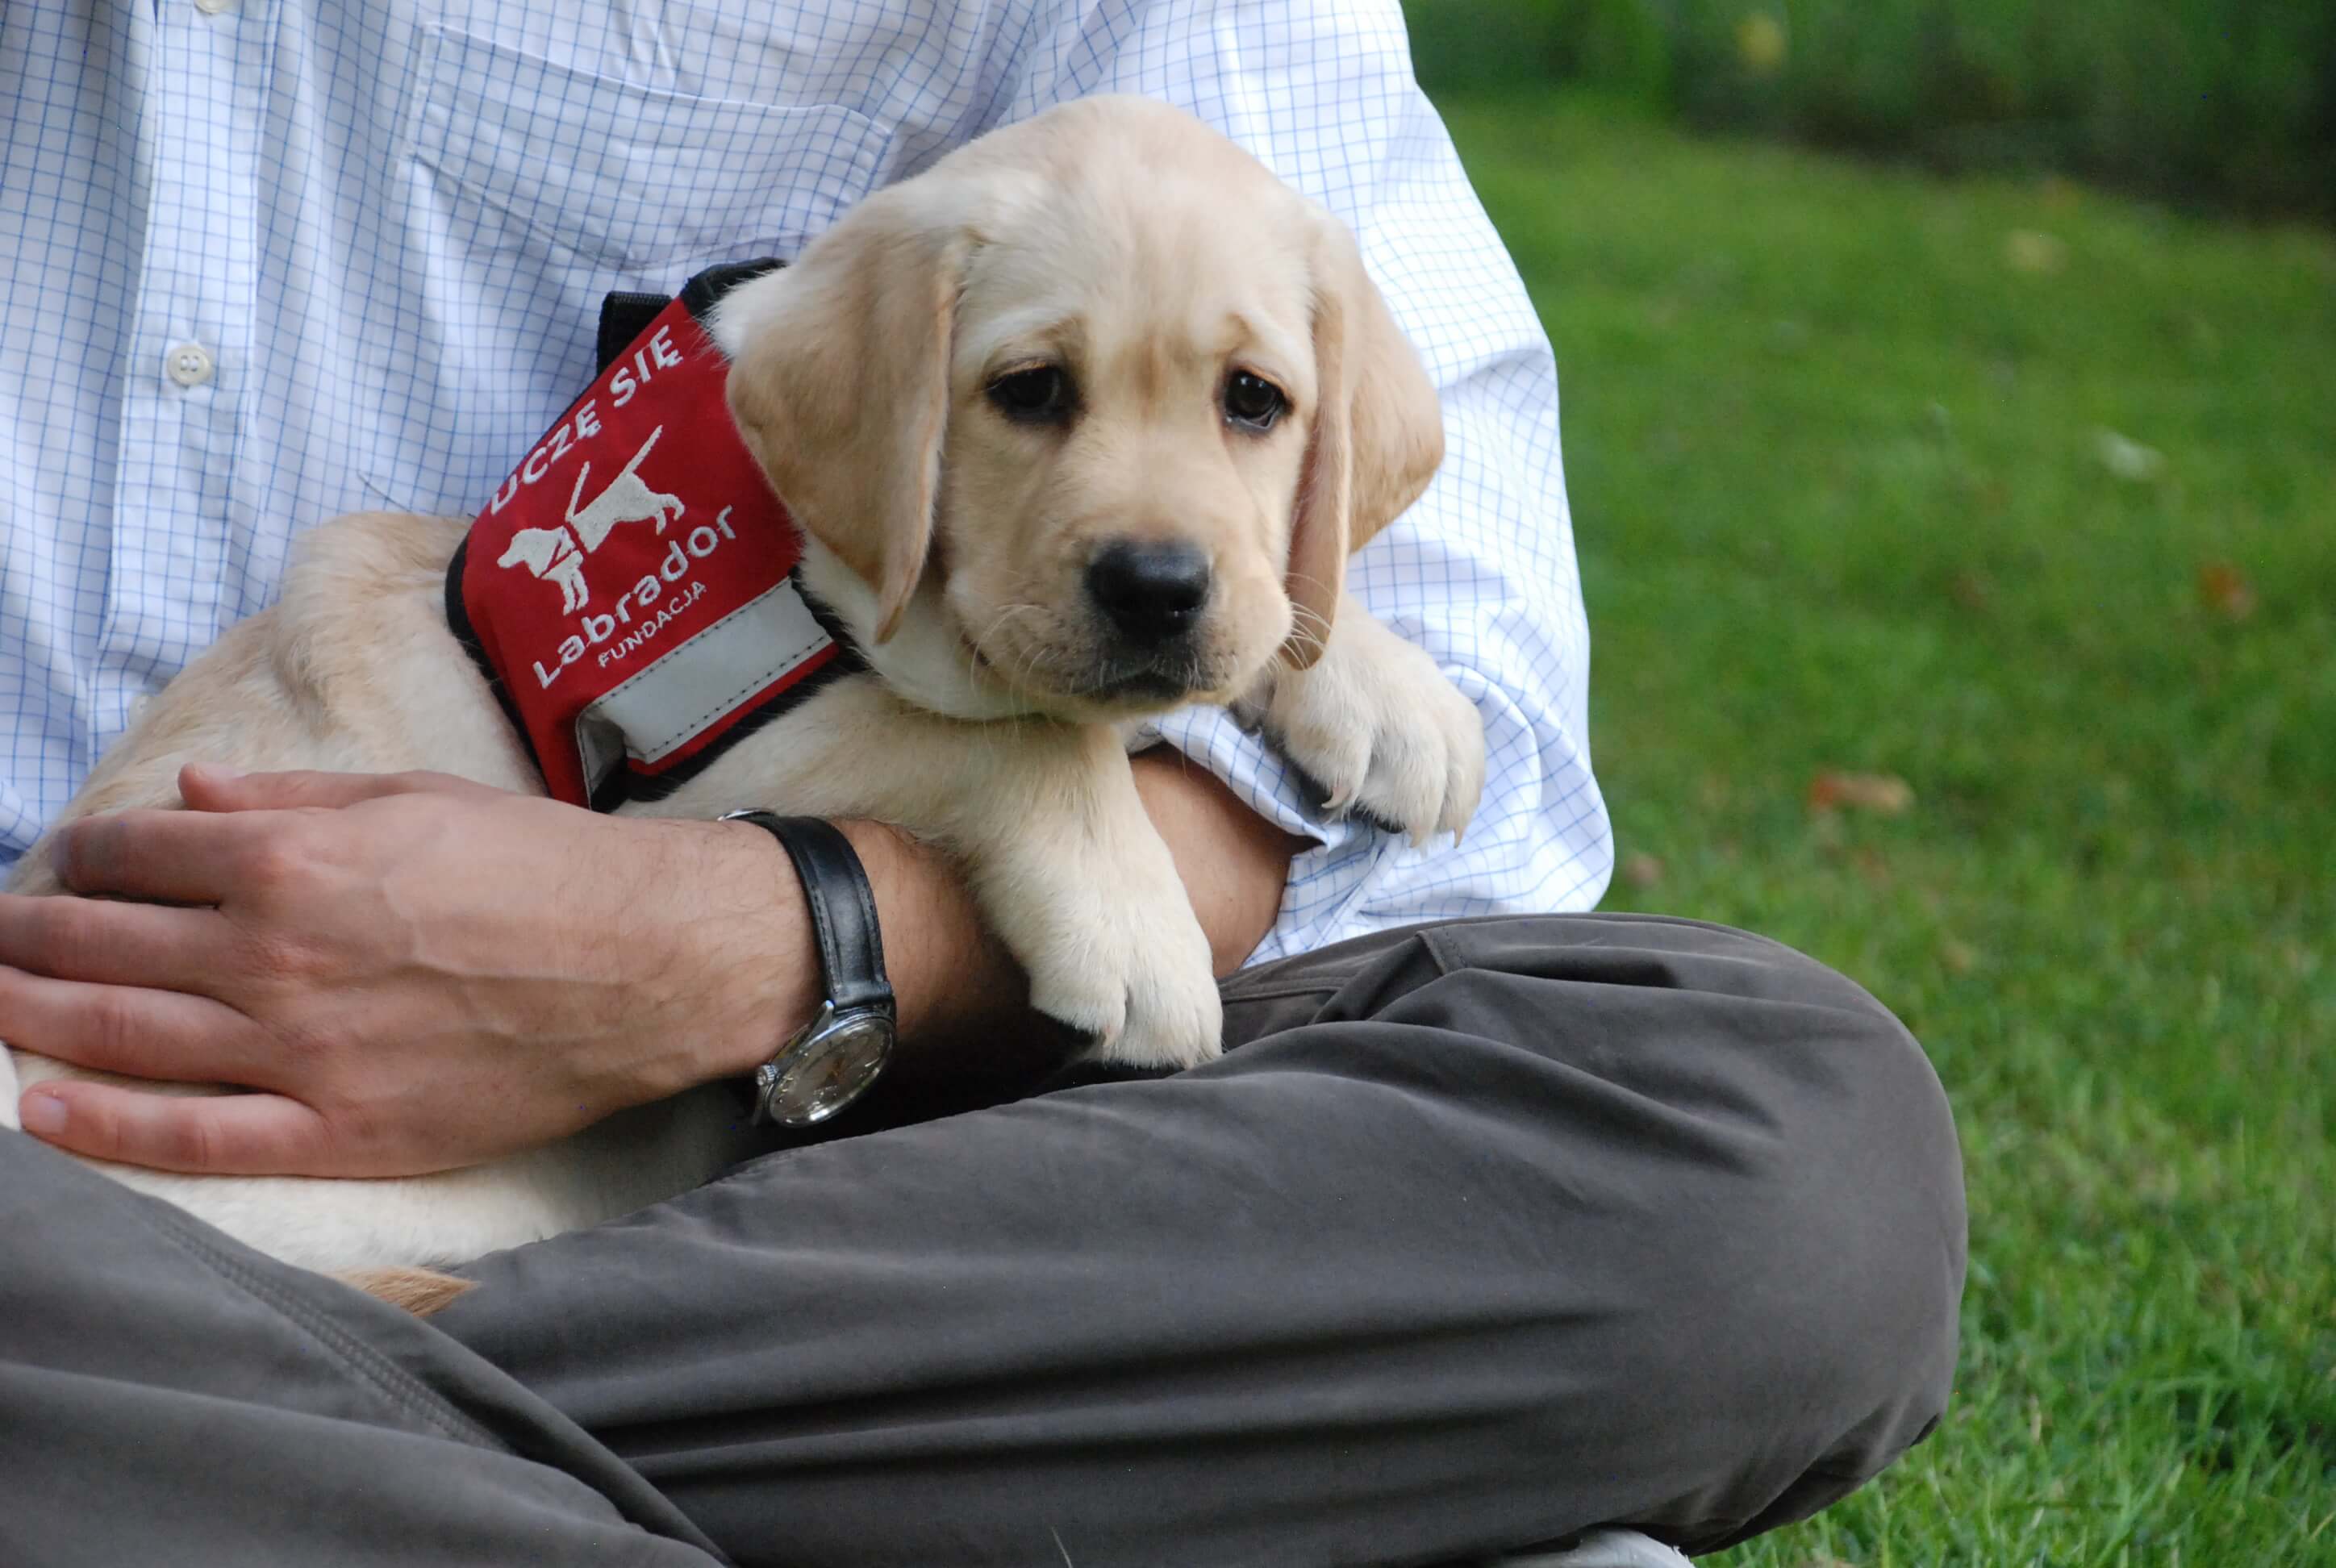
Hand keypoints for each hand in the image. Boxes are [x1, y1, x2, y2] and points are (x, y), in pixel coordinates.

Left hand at [4, 767, 810, 1175]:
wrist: (646, 963)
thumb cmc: (543, 866)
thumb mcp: (416, 797)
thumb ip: (292, 800)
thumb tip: (189, 797)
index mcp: (292, 863)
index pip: (137, 853)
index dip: (86, 853)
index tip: (71, 860)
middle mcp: (274, 956)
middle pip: (101, 942)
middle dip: (25, 931)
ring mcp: (299, 1052)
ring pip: (120, 1033)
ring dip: (30, 1011)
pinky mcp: (339, 1131)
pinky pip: (191, 1136)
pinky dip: (102, 1127)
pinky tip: (42, 1108)